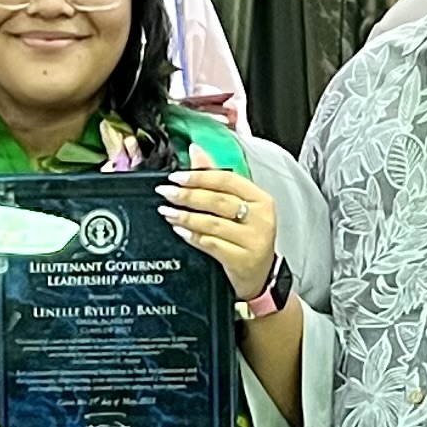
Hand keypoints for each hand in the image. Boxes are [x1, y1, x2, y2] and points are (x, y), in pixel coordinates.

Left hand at [158, 165, 279, 303]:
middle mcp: (261, 218)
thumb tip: (195, 150)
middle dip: (187, 195)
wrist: (260, 276)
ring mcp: (253, 240)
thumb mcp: (239, 206)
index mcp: (261, 199)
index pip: (227, 180)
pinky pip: (210, 244)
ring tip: (167, 211)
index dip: (199, 176)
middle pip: (218, 201)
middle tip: (165, 192)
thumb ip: (216, 178)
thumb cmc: (247, 236)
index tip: (176, 177)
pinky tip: (179, 230)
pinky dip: (192, 236)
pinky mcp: (242, 259)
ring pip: (212, 223)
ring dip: (185, 216)